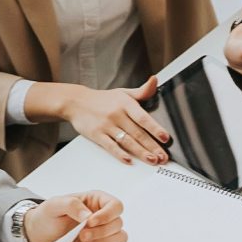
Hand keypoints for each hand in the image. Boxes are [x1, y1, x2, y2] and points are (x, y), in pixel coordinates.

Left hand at [23, 190, 127, 241]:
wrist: (39, 236)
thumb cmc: (47, 216)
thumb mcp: (55, 204)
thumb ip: (73, 205)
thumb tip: (89, 215)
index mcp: (96, 201)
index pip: (116, 206)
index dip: (107, 215)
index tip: (90, 222)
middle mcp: (103, 217)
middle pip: (118, 224)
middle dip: (101, 232)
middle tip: (82, 234)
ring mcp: (102, 234)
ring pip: (120, 238)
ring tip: (84, 241)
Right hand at [40, 80, 169, 164]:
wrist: (76, 102)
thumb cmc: (102, 99)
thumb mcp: (123, 92)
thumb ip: (142, 91)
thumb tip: (155, 81)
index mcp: (125, 103)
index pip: (143, 118)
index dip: (155, 128)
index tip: (165, 138)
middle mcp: (116, 114)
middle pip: (137, 133)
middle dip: (152, 146)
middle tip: (163, 157)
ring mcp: (106, 126)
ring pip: (127, 141)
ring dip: (140, 152)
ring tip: (152, 160)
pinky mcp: (96, 135)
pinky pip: (110, 146)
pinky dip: (120, 154)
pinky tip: (129, 160)